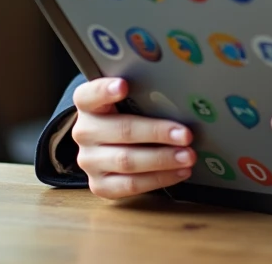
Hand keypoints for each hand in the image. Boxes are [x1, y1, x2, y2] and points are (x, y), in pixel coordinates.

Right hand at [71, 77, 195, 199]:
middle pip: (122, 130)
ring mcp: (89, 161)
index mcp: (88, 105)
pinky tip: (179, 172)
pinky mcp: (100, 185)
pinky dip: (159, 179)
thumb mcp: (128, 101)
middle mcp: (84, 133)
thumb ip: (142, 97)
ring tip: (187, 156)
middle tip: (186, 135)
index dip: (105, 90)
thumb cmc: (126, 116)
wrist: (107, 147)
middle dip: (157, 133)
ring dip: (162, 159)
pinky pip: (131, 185)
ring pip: (127, 161)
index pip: (89, 95)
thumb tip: (181, 99)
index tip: (123, 86)